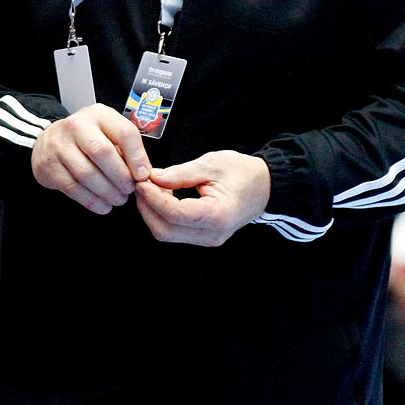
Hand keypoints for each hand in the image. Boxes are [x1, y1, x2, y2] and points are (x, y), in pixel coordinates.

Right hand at [32, 104, 151, 213]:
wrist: (49, 140)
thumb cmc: (86, 138)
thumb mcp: (107, 133)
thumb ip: (125, 149)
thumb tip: (142, 174)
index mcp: (99, 114)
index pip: (124, 133)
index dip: (137, 157)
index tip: (143, 175)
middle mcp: (77, 125)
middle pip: (103, 153)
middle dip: (120, 177)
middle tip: (129, 190)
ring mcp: (59, 145)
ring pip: (87, 173)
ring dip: (107, 192)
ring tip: (118, 199)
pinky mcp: (49, 165)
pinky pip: (72, 188)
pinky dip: (91, 200)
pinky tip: (102, 205)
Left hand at [135, 151, 270, 246]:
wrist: (264, 186)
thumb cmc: (242, 172)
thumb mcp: (211, 164)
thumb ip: (180, 174)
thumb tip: (152, 178)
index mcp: (217, 215)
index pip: (174, 213)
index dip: (152, 197)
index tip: (140, 181)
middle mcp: (212, 234)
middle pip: (165, 231)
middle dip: (147, 208)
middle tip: (140, 184)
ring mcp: (208, 239)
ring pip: (167, 234)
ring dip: (152, 212)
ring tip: (151, 188)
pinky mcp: (204, 237)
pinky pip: (175, 231)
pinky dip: (163, 215)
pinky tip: (162, 196)